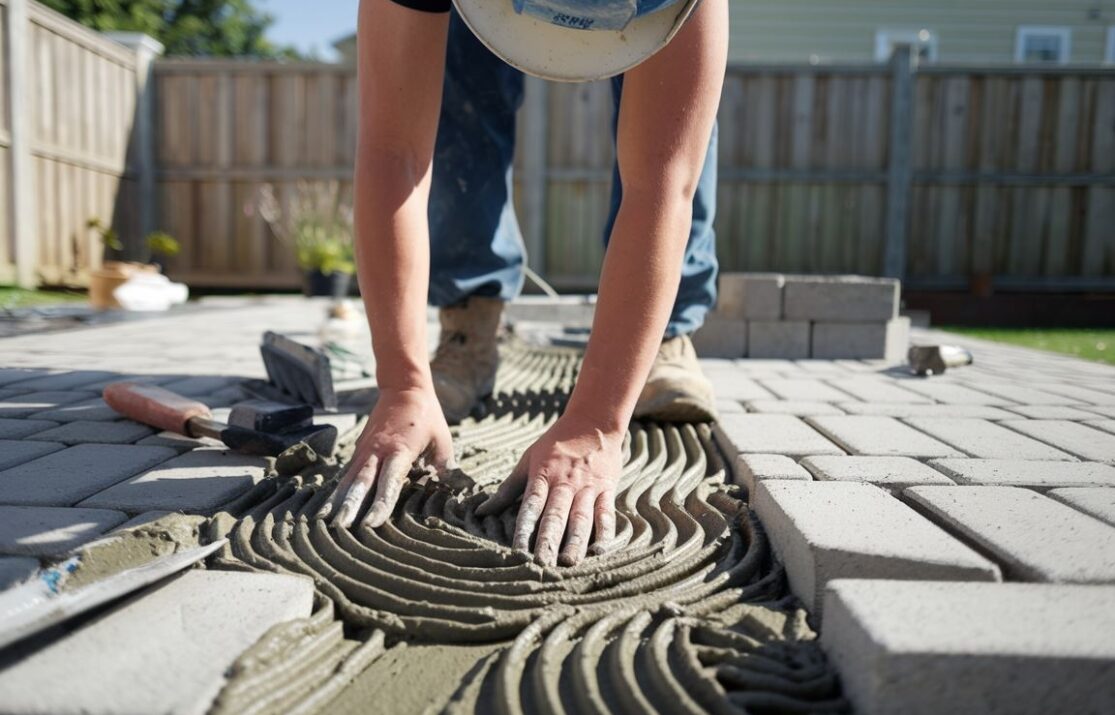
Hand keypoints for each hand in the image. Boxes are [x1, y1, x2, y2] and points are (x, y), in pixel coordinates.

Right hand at [317, 386, 453, 529]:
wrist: (403, 386)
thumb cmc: (426, 415)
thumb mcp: (442, 439)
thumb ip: (444, 466)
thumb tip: (451, 491)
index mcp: (400, 450)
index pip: (390, 482)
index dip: (381, 504)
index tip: (371, 524)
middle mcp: (378, 451)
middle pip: (361, 482)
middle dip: (349, 506)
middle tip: (339, 527)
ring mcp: (365, 449)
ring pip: (348, 478)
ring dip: (337, 500)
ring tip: (323, 521)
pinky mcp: (359, 449)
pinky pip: (347, 473)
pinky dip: (337, 489)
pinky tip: (328, 506)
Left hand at [476, 414, 622, 566]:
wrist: (594, 421)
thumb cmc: (556, 443)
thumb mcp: (528, 460)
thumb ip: (507, 488)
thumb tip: (481, 512)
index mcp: (543, 476)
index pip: (531, 506)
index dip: (524, 529)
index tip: (517, 551)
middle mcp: (565, 484)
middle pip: (555, 516)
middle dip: (548, 541)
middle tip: (542, 565)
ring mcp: (587, 488)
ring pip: (581, 518)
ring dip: (575, 542)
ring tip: (568, 563)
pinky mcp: (607, 489)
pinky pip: (606, 514)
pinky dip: (605, 533)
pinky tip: (599, 551)